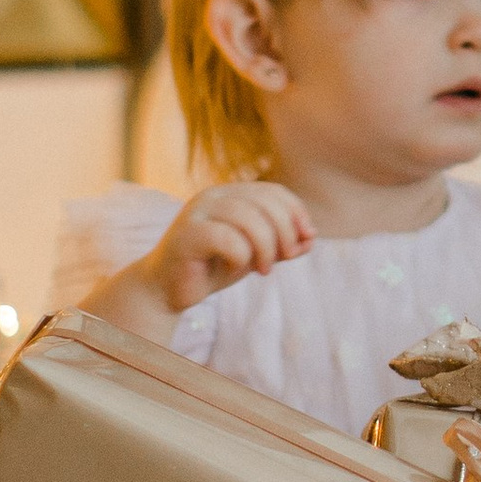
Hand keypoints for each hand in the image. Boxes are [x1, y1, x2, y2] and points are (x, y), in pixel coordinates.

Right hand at [98, 179, 310, 333]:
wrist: (169, 290)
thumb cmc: (214, 268)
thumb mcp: (256, 255)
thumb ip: (283, 245)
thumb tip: (311, 237)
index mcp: (230, 194)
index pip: (274, 192)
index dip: (296, 213)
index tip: (305, 240)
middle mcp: (213, 196)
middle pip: (265, 203)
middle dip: (285, 232)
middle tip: (285, 258)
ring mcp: (197, 213)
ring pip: (249, 219)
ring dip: (266, 248)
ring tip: (263, 269)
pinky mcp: (186, 235)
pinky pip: (227, 239)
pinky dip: (240, 257)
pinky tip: (235, 269)